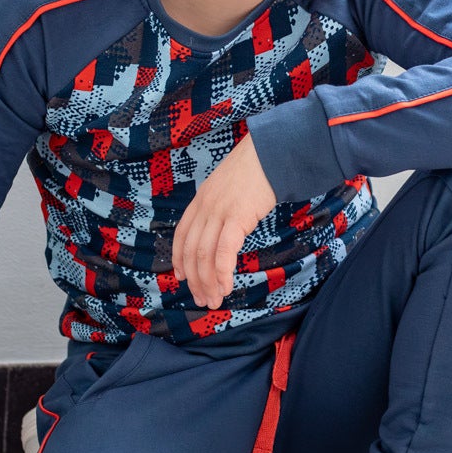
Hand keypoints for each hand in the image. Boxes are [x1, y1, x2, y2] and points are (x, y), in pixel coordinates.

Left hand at [175, 132, 277, 308]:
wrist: (273, 152)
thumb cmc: (258, 168)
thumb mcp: (231, 185)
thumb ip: (224, 204)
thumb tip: (228, 225)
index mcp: (201, 199)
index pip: (182, 235)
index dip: (179, 259)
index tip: (181, 277)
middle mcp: (205, 207)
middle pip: (192, 251)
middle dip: (195, 280)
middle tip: (202, 300)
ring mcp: (218, 212)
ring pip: (205, 256)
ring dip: (208, 283)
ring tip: (215, 300)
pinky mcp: (236, 217)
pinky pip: (224, 252)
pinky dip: (222, 273)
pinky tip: (226, 286)